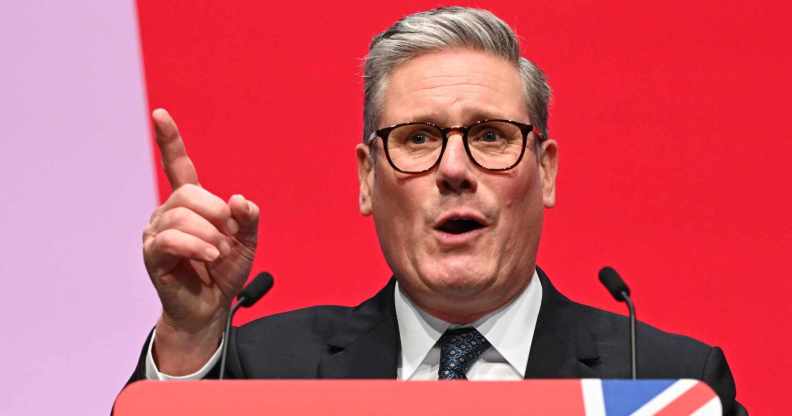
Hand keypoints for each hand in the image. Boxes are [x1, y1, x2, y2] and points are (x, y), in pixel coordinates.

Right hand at [142, 108, 258, 373]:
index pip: (177, 165)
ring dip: (209, 235)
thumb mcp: (247, 242)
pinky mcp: (153, 253)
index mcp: (190, 203)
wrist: (211, 307)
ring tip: (219, 254)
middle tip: (229, 235)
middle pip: (188, 193)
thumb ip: (248, 218)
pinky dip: (197, 247)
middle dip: (215, 213)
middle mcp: (168, 212)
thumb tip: (238, 199)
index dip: (169, 140)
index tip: (160, 114)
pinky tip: (211, 257)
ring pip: (181, 216)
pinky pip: (172, 239)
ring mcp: (157, 232)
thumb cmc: (225, 271)